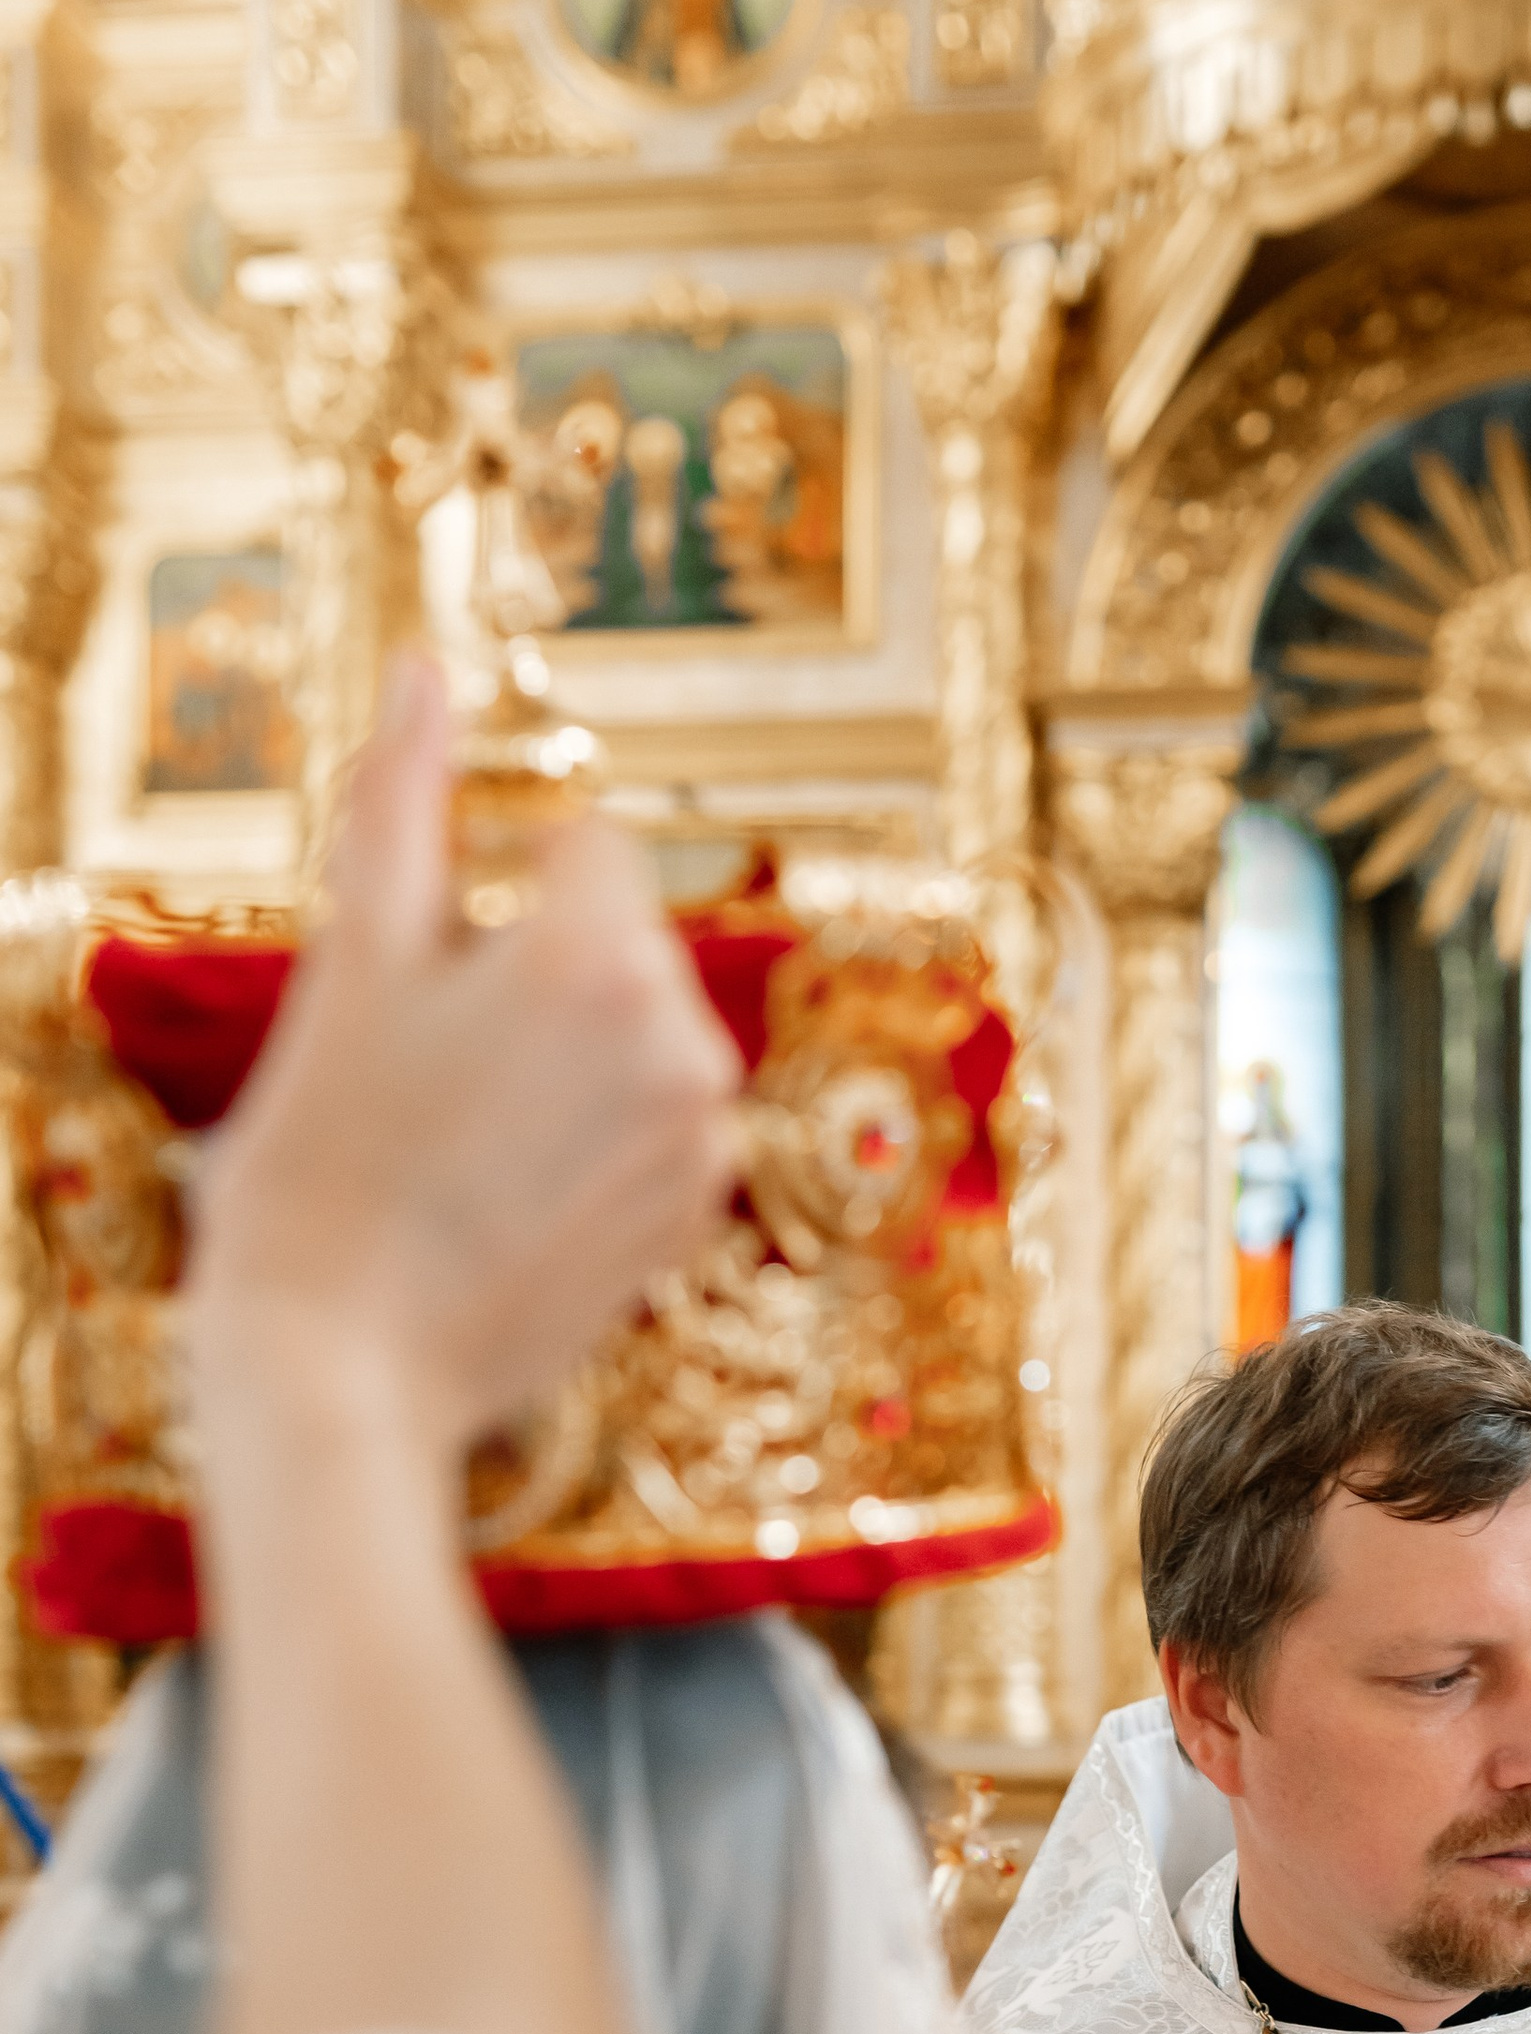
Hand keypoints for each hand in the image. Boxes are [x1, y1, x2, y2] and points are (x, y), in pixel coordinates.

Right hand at [189, 656, 737, 1457]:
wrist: (342, 1361)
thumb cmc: (324, 1156)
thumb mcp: (354, 957)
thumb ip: (404, 797)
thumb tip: (428, 672)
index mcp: (602, 957)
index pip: (589, 844)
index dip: (504, 883)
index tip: (441, 961)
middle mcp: (685, 1044)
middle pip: (623, 943)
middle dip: (544, 972)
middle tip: (438, 1065)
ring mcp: (703, 1143)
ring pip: (643, 1036)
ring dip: (575, 1057)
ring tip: (473, 1135)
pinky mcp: (696, 1221)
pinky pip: (660, 1127)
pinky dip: (602, 1138)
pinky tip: (513, 1191)